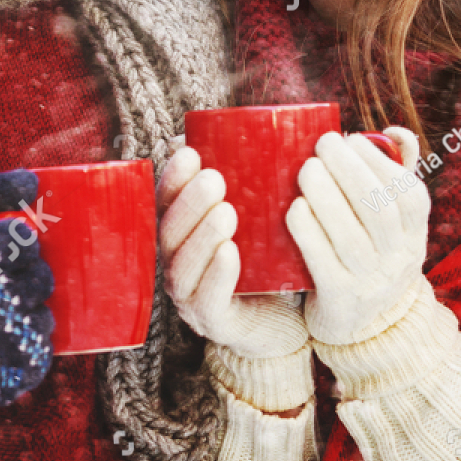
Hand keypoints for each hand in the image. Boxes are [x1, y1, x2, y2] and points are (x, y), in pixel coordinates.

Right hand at [0, 171, 54, 419]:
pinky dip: (23, 341)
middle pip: (41, 274)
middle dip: (19, 275)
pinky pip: (43, 345)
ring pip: (44, 310)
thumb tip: (32, 182)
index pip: (23, 238)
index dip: (6, 243)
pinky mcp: (17, 376)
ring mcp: (6, 346)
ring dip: (22, 310)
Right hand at [158, 146, 307, 358]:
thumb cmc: (273, 264)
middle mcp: (180, 267)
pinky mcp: (215, 325)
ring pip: (182, 268)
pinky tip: (230, 253)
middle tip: (215, 179)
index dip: (173, 179)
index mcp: (185, 238)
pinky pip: (207, 302)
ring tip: (226, 212)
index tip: (190, 152)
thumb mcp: (261, 221)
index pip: (167, 206)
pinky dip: (216, 276)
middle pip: (170, 234)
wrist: (293, 321)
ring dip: (201, 238)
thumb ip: (255, 187)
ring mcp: (192, 299)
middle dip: (189, 204)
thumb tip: (266, 135)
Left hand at [287, 127, 429, 344]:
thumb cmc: (370, 251)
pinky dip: (309, 231)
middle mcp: (399, 260)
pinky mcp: (340, 299)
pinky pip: (324, 263)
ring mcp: (371, 283)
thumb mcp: (392, 220)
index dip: (380, 163)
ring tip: (306, 169)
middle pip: (379, 211)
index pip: (409, 195)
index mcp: (416, 234)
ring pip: (351, 236)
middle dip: (349, 170)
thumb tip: (395, 131)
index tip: (350, 139)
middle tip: (322, 145)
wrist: (360, 323)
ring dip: (326, 196)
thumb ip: (394, 173)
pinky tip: (295, 208)